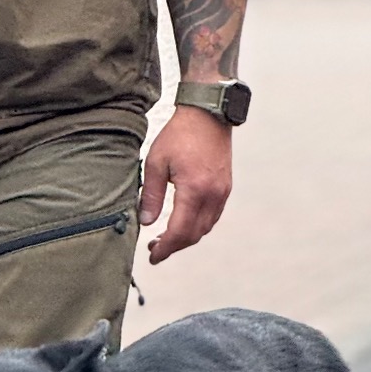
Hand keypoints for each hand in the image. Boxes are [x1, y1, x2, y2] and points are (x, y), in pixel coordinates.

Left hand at [138, 106, 232, 264]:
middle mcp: (213, 195)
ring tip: (166, 238)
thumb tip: (146, 221)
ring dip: (186, 238)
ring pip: (205, 228)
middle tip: (155, 249)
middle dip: (174, 247)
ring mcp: (222, 192)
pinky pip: (213, 216)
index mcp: (194, 190)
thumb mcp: (155, 162)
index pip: (180, 231)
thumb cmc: (180, 135)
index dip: (165, 248)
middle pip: (194, 235)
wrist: (208, 115)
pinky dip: (198, 226)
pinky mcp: (225, 188)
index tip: (153, 256)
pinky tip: (183, 223)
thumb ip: (150, 195)